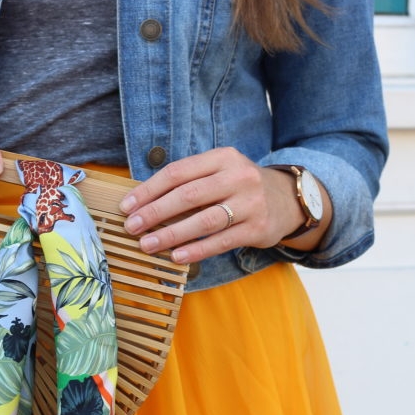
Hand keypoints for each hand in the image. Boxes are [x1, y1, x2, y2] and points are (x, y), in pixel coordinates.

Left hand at [119, 148, 330, 263]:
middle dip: (155, 212)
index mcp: (222, 158)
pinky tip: (176, 256)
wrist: (287, 199)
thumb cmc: (238, 187)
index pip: (177, 172)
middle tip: (132, 227)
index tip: (126, 206)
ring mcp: (250, 203)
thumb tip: (141, 201)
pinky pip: (221, 241)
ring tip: (147, 245)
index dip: (148, 190)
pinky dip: (196, 250)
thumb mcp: (218, 172)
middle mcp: (238, 177)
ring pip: (204, 221)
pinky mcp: (258, 228)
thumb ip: (188, 181)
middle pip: (188, 195)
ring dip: (171, 234)